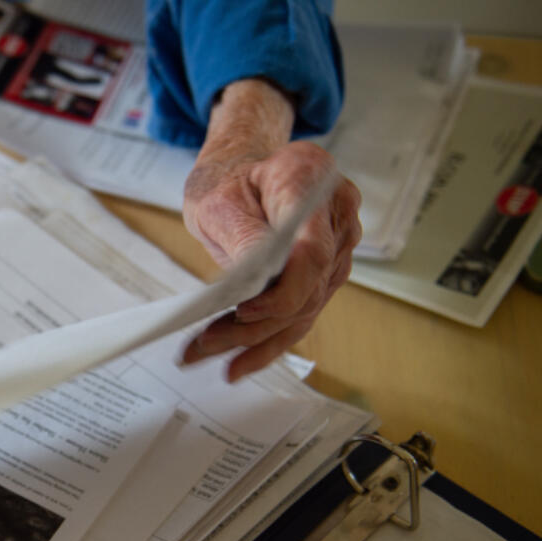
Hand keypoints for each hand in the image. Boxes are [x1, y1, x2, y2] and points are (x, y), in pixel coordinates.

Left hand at [181, 80, 361, 381]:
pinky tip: (238, 365)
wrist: (241, 175)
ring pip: (303, 309)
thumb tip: (256, 283)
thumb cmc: (227, 183)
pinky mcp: (325, 275)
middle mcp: (335, 216)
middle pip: (306, 288)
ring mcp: (338, 247)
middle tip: (203, 345)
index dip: (284, 290)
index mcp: (309, 182)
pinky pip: (301, 315)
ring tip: (204, 356)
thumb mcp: (218, 202)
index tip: (243, 311)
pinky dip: (266, 343)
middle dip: (254, 326)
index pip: (311, 250)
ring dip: (253, 341)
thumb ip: (243, 237)